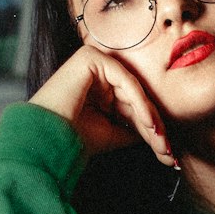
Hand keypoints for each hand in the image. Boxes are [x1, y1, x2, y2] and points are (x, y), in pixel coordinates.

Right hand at [29, 45, 174, 166]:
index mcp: (98, 88)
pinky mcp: (91, 58)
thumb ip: (135, 126)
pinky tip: (149, 125)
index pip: (132, 106)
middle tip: (169, 153)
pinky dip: (139, 104)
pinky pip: (125, 81)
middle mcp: (96, 73)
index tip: (167, 155)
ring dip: (150, 119)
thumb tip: (160, 132)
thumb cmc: (73, 139)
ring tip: (160, 144)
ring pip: (134, 91)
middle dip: (154, 128)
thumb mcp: (112, 133)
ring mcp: (93, 62)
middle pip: (135, 98)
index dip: (151, 130)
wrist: (46, 141)